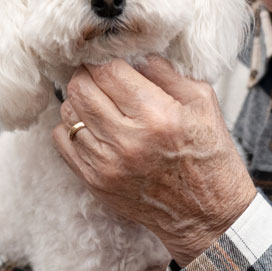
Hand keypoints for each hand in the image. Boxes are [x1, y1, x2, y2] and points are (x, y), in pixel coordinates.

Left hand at [52, 56, 256, 265]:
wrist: (207, 215)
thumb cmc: (209, 156)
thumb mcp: (203, 103)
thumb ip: (167, 73)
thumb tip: (135, 54)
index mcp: (158, 116)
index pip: (109, 71)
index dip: (105, 58)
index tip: (111, 59)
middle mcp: (129, 141)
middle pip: (81, 88)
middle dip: (87, 74)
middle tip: (99, 75)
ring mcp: (108, 165)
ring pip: (68, 113)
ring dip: (80, 101)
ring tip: (98, 101)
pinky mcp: (96, 183)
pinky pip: (62, 142)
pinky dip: (70, 127)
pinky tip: (92, 126)